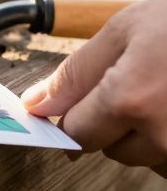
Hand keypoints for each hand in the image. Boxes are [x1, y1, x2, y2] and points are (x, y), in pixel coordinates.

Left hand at [22, 0, 166, 174]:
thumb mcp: (123, 32)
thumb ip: (74, 74)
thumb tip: (36, 106)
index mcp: (130, 100)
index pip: (77, 133)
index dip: (72, 116)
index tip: (75, 105)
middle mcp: (164, 135)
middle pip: (112, 149)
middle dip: (115, 122)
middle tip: (141, 81)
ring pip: (148, 158)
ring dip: (150, 135)